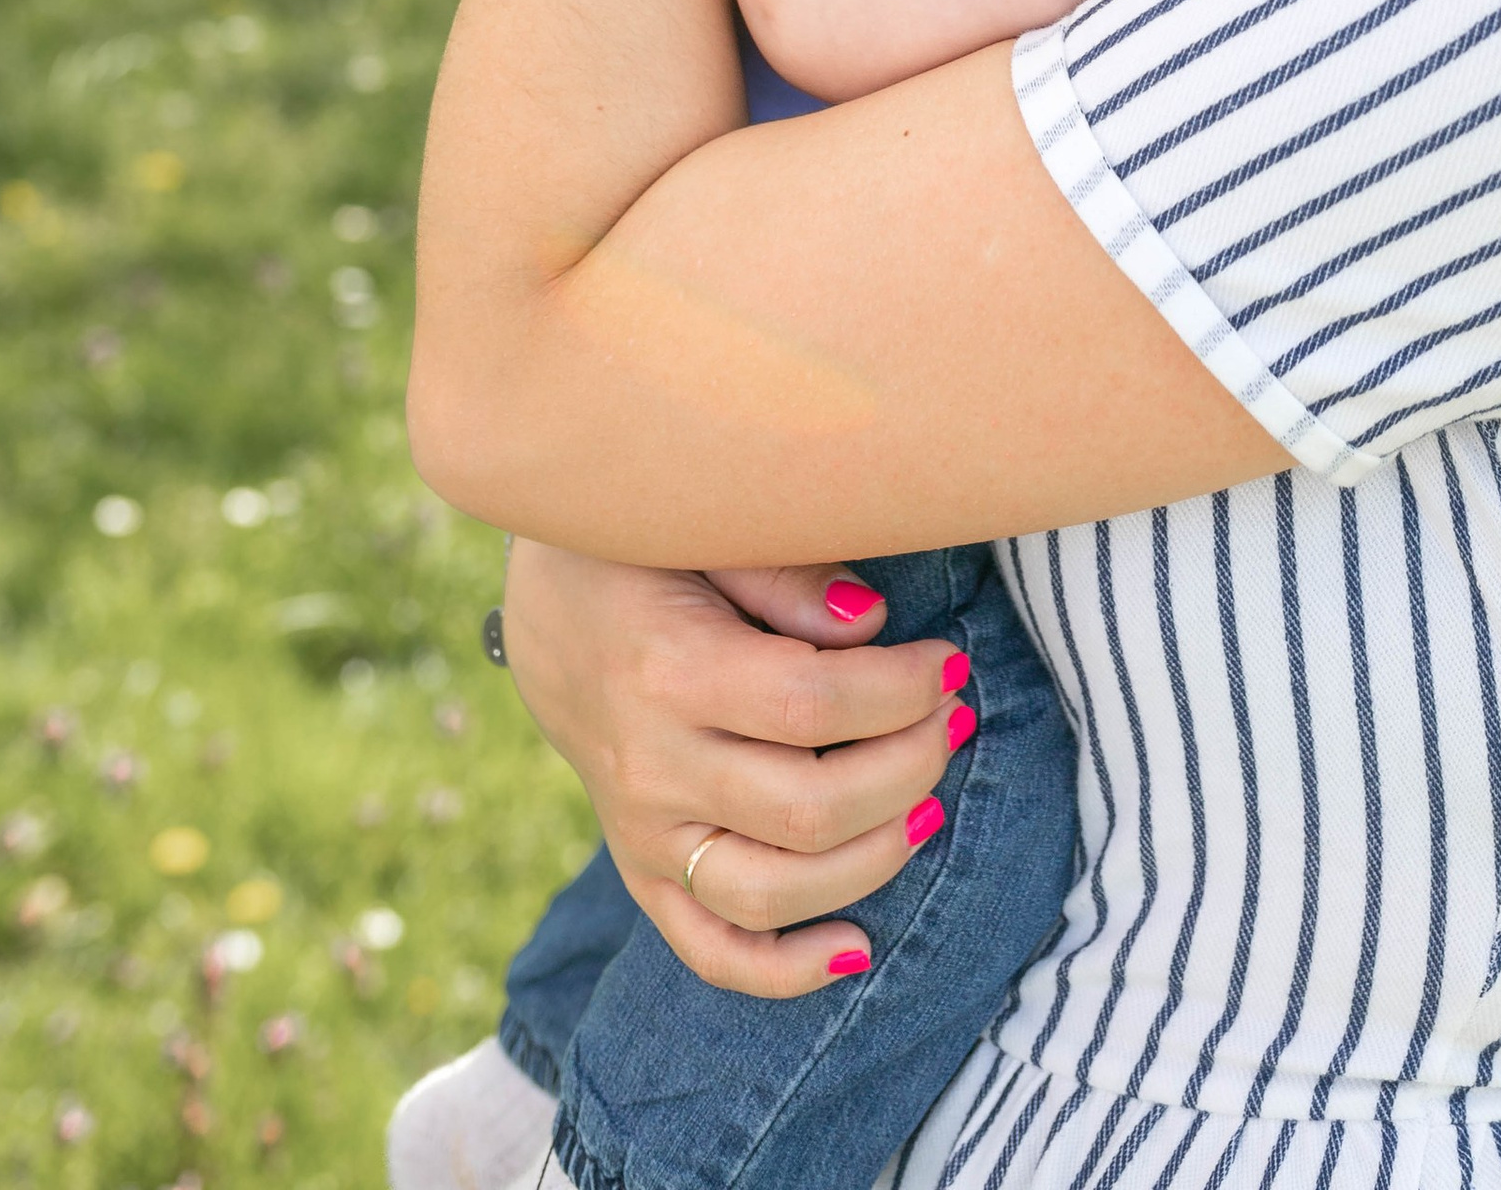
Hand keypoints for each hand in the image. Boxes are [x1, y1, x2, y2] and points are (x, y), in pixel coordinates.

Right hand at [498, 539, 966, 996]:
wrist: (548, 610)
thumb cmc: (643, 553)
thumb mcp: (703, 530)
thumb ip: (785, 575)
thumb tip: (871, 623)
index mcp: (668, 670)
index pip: (811, 705)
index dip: (901, 689)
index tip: (947, 662)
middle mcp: (651, 768)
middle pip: (808, 809)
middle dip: (909, 768)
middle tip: (952, 718)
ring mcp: (642, 834)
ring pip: (772, 893)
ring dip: (874, 858)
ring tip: (930, 802)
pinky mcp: (641, 873)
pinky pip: (710, 950)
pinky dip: (787, 970)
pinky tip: (859, 946)